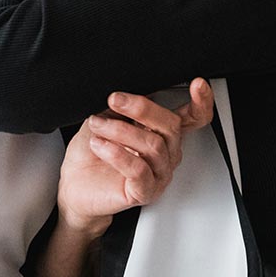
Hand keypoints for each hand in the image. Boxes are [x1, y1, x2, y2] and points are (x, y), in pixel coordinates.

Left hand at [56, 79, 214, 237]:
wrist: (74, 185)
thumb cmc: (91, 153)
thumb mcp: (104, 117)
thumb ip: (121, 105)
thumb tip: (127, 88)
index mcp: (161, 133)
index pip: (192, 118)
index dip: (201, 102)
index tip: (197, 84)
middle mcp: (165, 153)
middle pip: (170, 126)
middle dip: (141, 108)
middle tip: (115, 99)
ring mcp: (157, 174)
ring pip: (153, 145)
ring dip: (120, 129)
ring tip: (98, 125)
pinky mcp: (144, 192)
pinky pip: (139, 170)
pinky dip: (117, 153)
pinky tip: (100, 145)